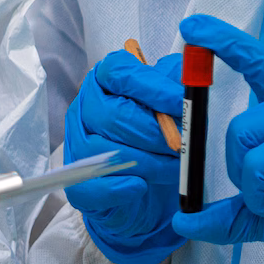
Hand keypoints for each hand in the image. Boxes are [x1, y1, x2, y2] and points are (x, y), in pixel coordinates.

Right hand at [62, 49, 185, 263]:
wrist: (152, 191)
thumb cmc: (160, 139)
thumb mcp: (172, 106)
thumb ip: (177, 86)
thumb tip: (187, 81)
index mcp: (104, 82)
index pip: (118, 72)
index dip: (152, 87)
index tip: (180, 103)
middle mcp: (85, 110)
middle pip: (113, 115)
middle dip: (154, 133)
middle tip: (180, 145)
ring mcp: (77, 148)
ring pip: (107, 152)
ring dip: (147, 163)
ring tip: (172, 168)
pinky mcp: (79, 186)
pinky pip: (91, 186)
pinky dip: (120, 187)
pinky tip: (141, 186)